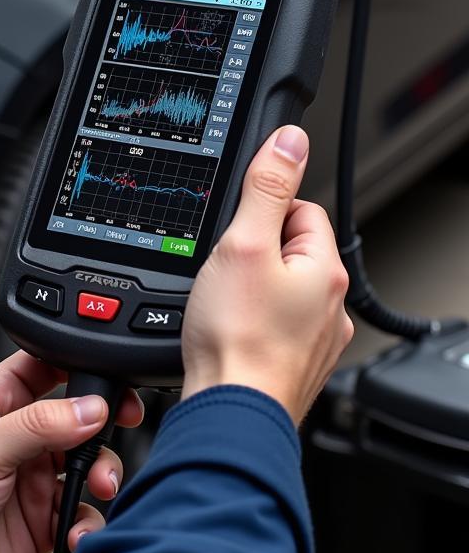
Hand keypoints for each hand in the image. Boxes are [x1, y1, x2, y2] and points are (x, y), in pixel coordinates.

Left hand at [0, 351, 143, 552]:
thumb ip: (37, 424)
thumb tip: (89, 407)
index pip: (45, 365)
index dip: (78, 366)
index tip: (110, 377)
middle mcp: (19, 432)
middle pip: (77, 415)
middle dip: (101, 426)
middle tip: (119, 429)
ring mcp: (33, 474)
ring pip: (87, 462)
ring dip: (101, 473)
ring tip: (97, 486)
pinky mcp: (44, 516)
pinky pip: (82, 510)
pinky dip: (88, 520)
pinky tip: (75, 528)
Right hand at [181, 125, 353, 425]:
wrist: (231, 411)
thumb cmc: (237, 337)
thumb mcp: (244, 243)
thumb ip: (266, 188)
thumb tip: (290, 141)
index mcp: (324, 269)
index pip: (301, 209)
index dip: (261, 210)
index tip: (235, 229)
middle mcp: (330, 306)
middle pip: (288, 250)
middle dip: (253, 252)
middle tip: (222, 269)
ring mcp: (314, 339)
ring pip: (278, 290)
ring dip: (250, 288)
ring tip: (221, 302)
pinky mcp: (293, 365)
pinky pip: (271, 325)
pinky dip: (250, 322)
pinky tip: (227, 331)